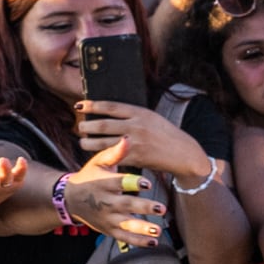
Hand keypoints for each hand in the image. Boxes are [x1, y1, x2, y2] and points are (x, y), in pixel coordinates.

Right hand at [61, 139, 168, 247]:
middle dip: (143, 208)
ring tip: (157, 231)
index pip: (119, 183)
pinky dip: (138, 241)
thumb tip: (127, 138)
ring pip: (126, 225)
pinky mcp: (110, 230)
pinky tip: (154, 242)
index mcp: (104, 183)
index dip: (133, 183)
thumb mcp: (99, 162)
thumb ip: (115, 152)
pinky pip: (124, 238)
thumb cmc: (90, 176)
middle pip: (126, 206)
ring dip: (142, 229)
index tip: (147, 183)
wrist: (70, 199)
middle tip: (161, 208)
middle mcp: (106, 202)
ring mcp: (108, 218)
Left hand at [75, 100, 214, 181]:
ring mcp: (135, 143)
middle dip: (87, 126)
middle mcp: (136, 126)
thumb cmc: (167, 135)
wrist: (183, 154)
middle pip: (103, 125)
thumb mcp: (153, 118)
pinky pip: (113, 156)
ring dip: (89, 142)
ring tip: (82, 142)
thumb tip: (110, 113)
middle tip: (79, 127)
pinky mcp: (136, 158)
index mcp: (140, 113)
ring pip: (103, 142)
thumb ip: (134, 115)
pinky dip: (102, 156)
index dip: (93, 105)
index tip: (80, 105)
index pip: (111, 107)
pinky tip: (95, 155)